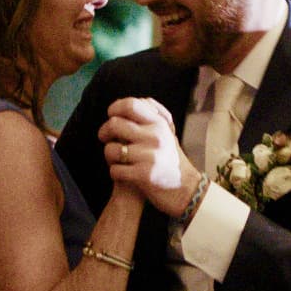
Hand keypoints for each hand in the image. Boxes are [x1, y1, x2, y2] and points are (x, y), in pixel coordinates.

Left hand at [100, 97, 194, 216]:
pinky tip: (122, 173)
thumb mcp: (167, 133)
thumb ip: (154, 116)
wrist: (185, 189)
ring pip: (111, 149)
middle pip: (115, 124)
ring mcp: (149, 156)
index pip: (131, 105)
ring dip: (109, 155)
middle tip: (104, 137)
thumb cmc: (171, 159)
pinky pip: (115, 170)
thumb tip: (136, 101)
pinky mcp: (144, 175)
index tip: (111, 115)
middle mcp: (155, 137)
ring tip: (116, 159)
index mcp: (159, 124)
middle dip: (104, 131)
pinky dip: (115, 172)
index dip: (115, 108)